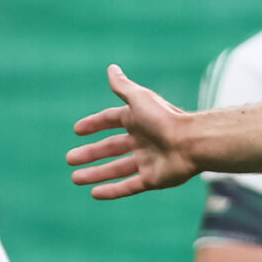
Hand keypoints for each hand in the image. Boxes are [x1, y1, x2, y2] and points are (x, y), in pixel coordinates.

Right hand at [69, 66, 199, 199]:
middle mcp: (142, 140)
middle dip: (90, 153)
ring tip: (75, 179)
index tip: (77, 130)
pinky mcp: (153, 179)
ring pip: (116, 169)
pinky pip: (129, 187)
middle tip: (70, 159)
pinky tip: (94, 194)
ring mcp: (148, 161)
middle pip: (111, 148)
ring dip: (96, 174)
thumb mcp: (139, 99)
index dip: (95, 124)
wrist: (192, 143)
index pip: (112, 121)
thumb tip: (111, 68)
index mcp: (139, 120)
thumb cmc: (165, 119)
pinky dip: (112, 191)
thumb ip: (123, 86)